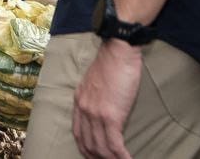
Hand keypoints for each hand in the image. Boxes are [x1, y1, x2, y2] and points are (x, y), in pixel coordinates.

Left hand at [72, 40, 141, 158]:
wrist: (118, 51)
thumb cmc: (112, 62)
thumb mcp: (94, 81)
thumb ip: (94, 96)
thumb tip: (103, 109)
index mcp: (79, 100)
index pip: (77, 131)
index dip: (85, 147)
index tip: (92, 154)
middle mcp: (84, 109)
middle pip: (87, 143)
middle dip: (97, 157)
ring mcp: (96, 114)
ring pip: (101, 147)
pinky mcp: (111, 116)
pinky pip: (114, 144)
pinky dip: (121, 156)